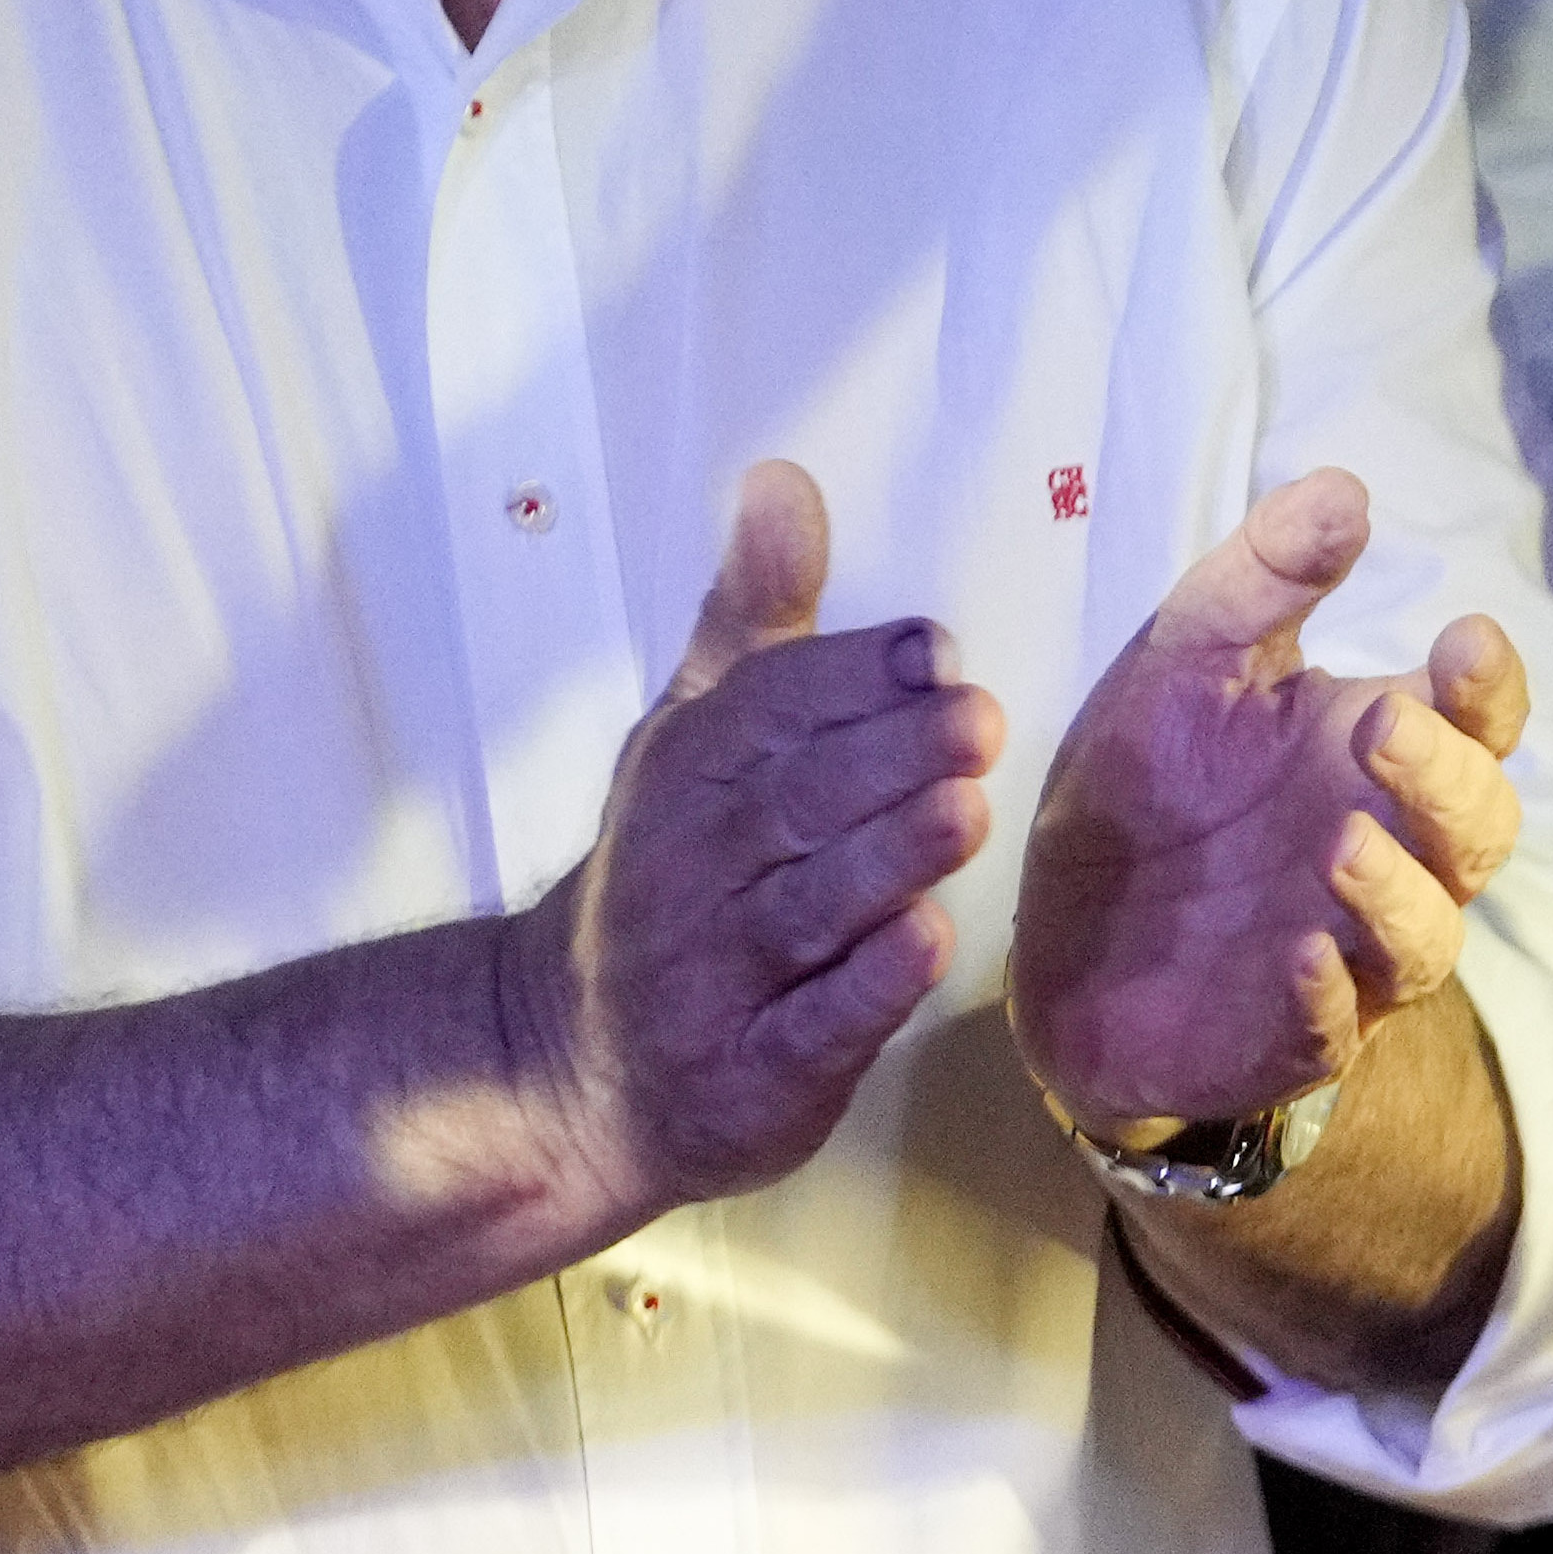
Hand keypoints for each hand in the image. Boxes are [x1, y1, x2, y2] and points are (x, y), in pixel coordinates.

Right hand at [519, 462, 992, 1218]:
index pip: (764, 711)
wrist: (573, 1063)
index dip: (849, 676)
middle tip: (979, 720)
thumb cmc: (675, 874)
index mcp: (682, 774)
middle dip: (885, 758)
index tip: (935, 647)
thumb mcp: (695, 740)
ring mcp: (711, 979)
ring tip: (965, 812)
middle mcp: (685, 870)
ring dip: (886, 858)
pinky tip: (927, 946)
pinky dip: (864, 988)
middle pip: (790, 803)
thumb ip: (752, 620)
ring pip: (803, 910)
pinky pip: (808, 1028)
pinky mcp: (747, 1076)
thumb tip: (782, 477)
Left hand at [1015, 469, 1523, 1142]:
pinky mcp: (1293, 1033)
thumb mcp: (1184, 660)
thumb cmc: (1150, 785)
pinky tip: (1297, 956)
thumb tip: (1346, 488)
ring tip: (1341, 844)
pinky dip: (1328, 996)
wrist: (1059, 935)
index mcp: (1375, 751)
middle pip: (1479, 826)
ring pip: (1430, 936)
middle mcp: (1389, 849)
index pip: (1479, 718)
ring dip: (1399, 892)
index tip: (1461, 638)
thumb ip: (1262, 580)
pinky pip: (1337, 1027)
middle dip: (1445, 777)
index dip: (1489, 686)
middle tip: (1381, 726)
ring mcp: (1350, 951)